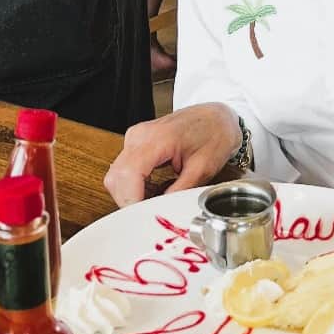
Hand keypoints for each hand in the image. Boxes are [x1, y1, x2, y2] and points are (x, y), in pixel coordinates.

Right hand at [103, 104, 240, 206]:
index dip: (131, 200)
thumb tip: (161, 212)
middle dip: (131, 201)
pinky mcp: (135, 143)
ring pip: (117, 177)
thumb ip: (179, 192)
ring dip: (132, 193)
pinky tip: (155, 188)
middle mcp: (139, 136)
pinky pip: (124, 171)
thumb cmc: (214, 134)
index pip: (128, 175)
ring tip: (158, 197)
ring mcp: (135, 138)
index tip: (142, 217)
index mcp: (157, 139)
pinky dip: (135, 185)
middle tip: (152, 211)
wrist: (216, 116)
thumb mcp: (202, 169)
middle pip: (117, 179)